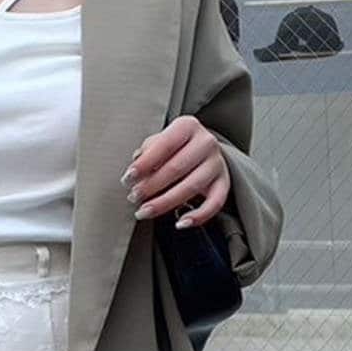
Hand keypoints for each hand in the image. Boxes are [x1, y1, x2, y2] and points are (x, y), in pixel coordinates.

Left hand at [120, 115, 231, 229]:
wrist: (201, 150)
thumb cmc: (173, 147)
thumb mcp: (159, 141)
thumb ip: (147, 152)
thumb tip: (135, 168)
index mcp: (188, 126)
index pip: (165, 145)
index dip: (145, 164)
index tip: (127, 179)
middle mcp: (206, 142)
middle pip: (176, 168)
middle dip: (151, 186)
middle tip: (133, 198)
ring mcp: (217, 163)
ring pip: (191, 188)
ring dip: (165, 203)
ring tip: (144, 212)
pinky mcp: (224, 183)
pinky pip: (215, 204)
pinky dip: (198, 217)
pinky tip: (180, 224)